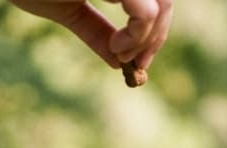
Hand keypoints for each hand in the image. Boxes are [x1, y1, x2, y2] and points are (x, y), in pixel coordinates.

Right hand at [7, 0, 172, 69]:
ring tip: (121, 53)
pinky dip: (138, 35)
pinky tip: (117, 48)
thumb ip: (94, 29)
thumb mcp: (67, 8)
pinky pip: (144, 10)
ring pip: (159, 5)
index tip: (137, 61)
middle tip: (135, 63)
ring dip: (148, 38)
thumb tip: (118, 62)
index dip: (156, 31)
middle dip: (157, 37)